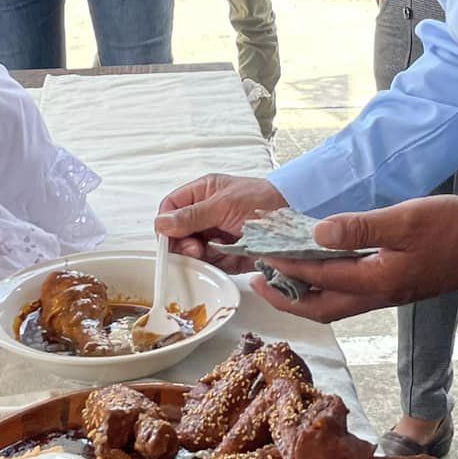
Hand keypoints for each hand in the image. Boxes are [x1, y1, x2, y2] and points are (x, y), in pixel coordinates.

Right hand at [155, 173, 289, 274]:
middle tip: (195, 250)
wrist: (296, 219)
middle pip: (179, 234)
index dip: (166, 224)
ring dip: (200, 256)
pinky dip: (216, 265)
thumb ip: (192, 216)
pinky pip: (213, 264)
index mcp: (203, 193)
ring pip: (194, 252)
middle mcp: (207, 214)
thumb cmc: (263, 200)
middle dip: (183, 244)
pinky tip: (225, 260)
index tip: (169, 239)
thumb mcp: (224, 204)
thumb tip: (161, 224)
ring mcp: (218, 235)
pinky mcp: (230, 254)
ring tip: (214, 253)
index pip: (171, 208)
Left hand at [251, 195, 457, 323]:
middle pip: (320, 308)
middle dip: (285, 297)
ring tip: (280, 278)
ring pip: (334, 306)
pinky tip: (321, 271)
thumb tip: (316, 234)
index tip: (260, 254)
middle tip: (257, 280)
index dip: (285, 268)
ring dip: (303, 295)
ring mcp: (386, 295)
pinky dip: (326, 289)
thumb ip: (360, 228)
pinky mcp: (395, 288)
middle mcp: (377, 296)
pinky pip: (349, 297)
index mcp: (376, 281)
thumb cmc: (451, 228)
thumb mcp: (404, 220)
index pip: (319, 278)